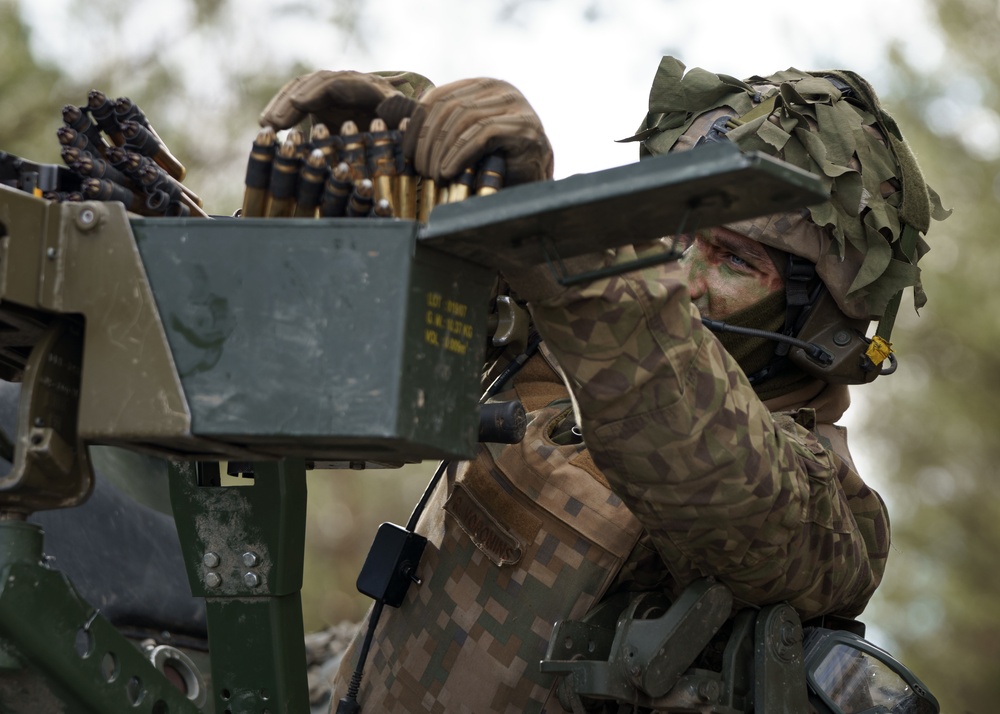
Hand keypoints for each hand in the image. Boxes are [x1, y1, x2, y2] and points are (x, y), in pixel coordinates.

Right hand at [259, 70, 405, 131]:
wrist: (397, 120)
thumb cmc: (401, 123)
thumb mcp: (404, 119)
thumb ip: (398, 114)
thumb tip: (390, 109)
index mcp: (365, 86)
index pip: (334, 84)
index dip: (316, 93)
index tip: (298, 105)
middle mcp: (343, 81)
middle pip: (311, 84)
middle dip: (291, 102)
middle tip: (274, 122)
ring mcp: (328, 89)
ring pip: (299, 89)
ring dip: (280, 106)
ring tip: (265, 124)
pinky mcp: (318, 101)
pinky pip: (294, 100)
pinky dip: (280, 110)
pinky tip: (266, 124)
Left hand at [402, 78, 553, 185]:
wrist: (533, 187)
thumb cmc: (493, 165)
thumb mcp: (462, 139)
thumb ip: (438, 126)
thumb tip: (393, 117)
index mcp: (483, 86)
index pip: (439, 96)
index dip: (417, 124)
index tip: (406, 152)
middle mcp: (502, 89)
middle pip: (450, 108)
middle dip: (428, 141)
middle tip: (419, 169)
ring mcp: (516, 106)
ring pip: (464, 120)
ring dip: (442, 150)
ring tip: (432, 174)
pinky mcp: (524, 127)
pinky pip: (482, 135)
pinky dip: (460, 154)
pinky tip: (448, 172)